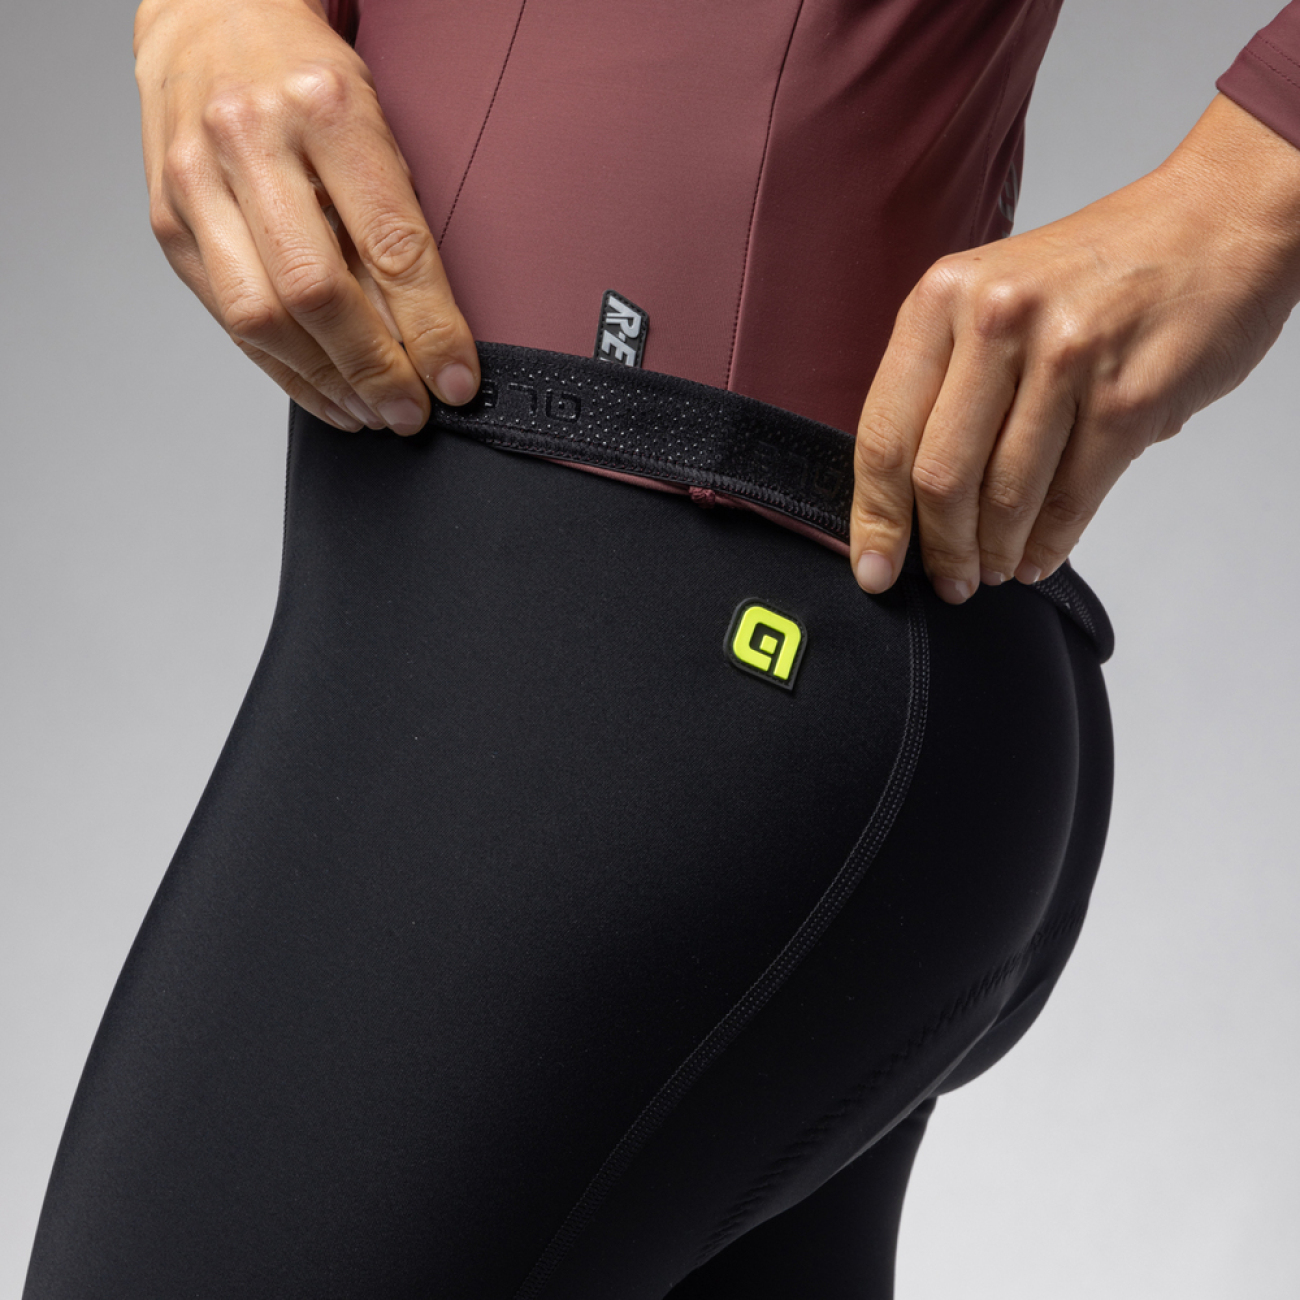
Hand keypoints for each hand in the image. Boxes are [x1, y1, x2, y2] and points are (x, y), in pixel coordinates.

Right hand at [133, 0, 478, 433]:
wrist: (210, 15)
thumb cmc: (306, 74)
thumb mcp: (375, 121)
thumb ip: (394, 220)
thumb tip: (428, 333)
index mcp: (324, 108)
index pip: (390, 245)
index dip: (430, 329)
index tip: (456, 381)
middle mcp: (249, 141)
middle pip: (317, 292)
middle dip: (374, 370)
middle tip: (411, 412)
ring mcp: (196, 182)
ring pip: (262, 317)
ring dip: (327, 383)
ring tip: (373, 412)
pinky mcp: (168, 220)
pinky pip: (229, 319)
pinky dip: (284, 370)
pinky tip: (326, 393)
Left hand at [850, 93, 1299, 602]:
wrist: (1217, 220)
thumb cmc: (1097, 270)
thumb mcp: (991, 296)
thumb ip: (945, 380)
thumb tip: (905, 495)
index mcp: (943, 300)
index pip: (884, 433)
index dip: (875, 517)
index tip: (874, 568)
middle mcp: (996, 322)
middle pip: (939, 477)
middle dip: (940, 548)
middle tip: (948, 579)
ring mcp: (1065, 357)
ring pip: (1006, 496)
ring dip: (995, 553)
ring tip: (993, 569)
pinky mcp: (1128, 396)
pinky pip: (1072, 497)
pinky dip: (1050, 542)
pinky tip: (1037, 557)